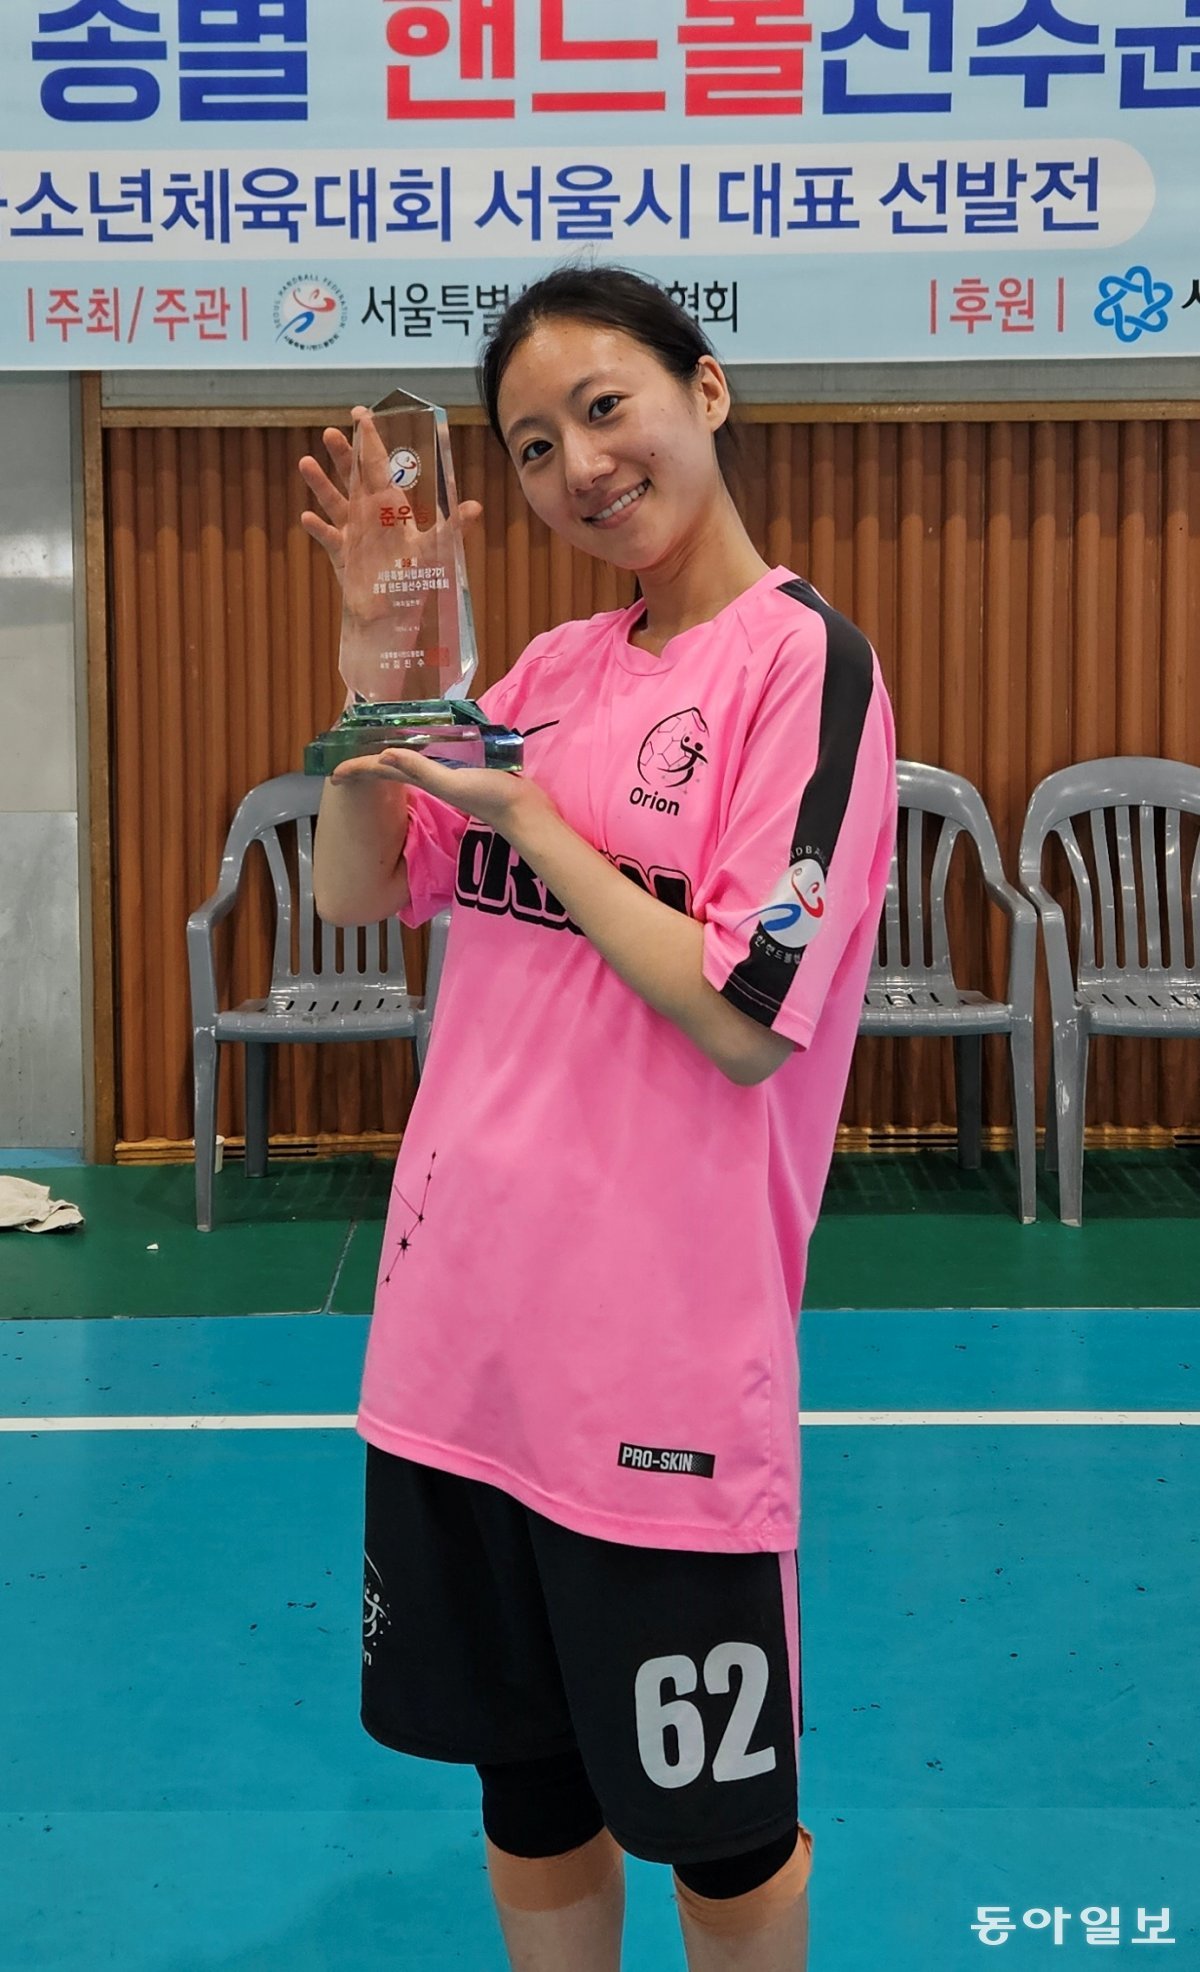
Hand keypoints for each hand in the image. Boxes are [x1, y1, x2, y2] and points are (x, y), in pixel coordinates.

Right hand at [299, 406, 482, 617]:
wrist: (398, 614)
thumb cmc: (419, 578)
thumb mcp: (439, 550)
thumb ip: (454, 527)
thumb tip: (476, 508)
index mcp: (393, 505)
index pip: (381, 465)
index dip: (372, 440)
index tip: (361, 414)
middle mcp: (371, 513)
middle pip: (354, 476)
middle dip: (343, 454)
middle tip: (331, 431)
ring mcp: (354, 532)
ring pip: (335, 501)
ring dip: (321, 483)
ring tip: (306, 463)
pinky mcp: (342, 555)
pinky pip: (327, 538)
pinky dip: (318, 528)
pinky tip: (308, 517)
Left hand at [345, 746, 554, 838]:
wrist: (524, 813)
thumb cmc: (490, 796)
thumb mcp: (452, 782)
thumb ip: (421, 769)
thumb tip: (385, 755)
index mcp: (422, 780)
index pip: (380, 771)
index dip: (356, 769)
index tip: (332, 770)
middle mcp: (428, 778)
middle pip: (389, 766)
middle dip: (368, 759)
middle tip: (350, 746)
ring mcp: (445, 777)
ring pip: (407, 763)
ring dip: (390, 755)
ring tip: (377, 744)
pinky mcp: (461, 774)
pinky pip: (430, 760)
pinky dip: (418, 753)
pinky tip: (423, 748)